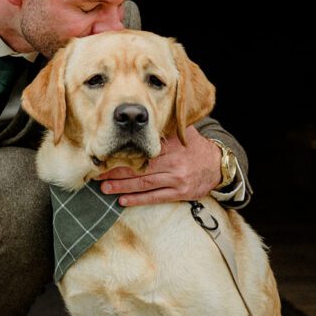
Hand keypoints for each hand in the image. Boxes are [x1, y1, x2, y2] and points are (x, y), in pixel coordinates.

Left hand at [95, 126, 221, 206]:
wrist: (219, 166)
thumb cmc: (194, 147)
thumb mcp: (183, 132)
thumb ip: (165, 126)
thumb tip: (143, 114)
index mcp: (172, 145)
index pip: (144, 149)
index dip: (124, 152)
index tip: (106, 153)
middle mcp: (174, 162)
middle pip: (140, 168)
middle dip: (116, 171)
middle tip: (96, 172)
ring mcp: (177, 179)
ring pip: (145, 184)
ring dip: (122, 186)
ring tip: (103, 187)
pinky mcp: (180, 193)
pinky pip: (156, 197)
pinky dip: (138, 199)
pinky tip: (122, 200)